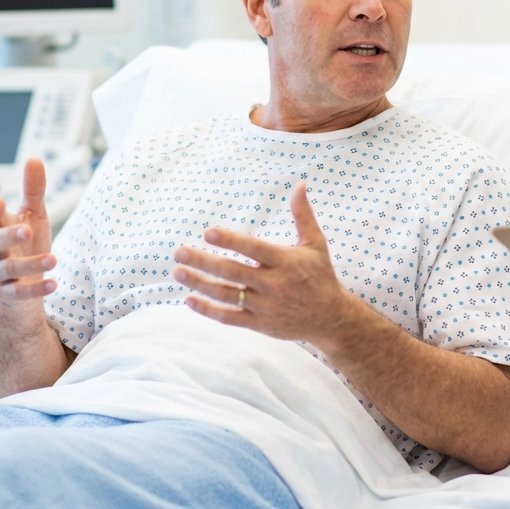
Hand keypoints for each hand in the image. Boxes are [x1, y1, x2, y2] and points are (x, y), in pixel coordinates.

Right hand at [0, 158, 56, 312]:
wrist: (23, 285)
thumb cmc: (27, 245)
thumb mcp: (34, 216)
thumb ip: (33, 190)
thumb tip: (34, 159)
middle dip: (9, 236)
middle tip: (26, 229)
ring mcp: (0, 274)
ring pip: (7, 269)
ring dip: (29, 264)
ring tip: (53, 259)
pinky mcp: (9, 294)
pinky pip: (19, 293)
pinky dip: (36, 289)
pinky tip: (54, 284)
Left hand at [171, 182, 363, 346]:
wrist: (331, 318)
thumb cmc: (321, 275)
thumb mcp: (315, 244)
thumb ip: (303, 215)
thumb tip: (300, 184)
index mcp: (286, 262)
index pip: (254, 249)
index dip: (231, 241)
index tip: (208, 233)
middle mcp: (274, 284)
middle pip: (233, 272)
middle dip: (204, 262)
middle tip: (179, 252)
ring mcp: (266, 306)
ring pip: (227, 295)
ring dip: (200, 284)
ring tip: (178, 272)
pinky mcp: (260, 324)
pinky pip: (229, 318)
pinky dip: (208, 310)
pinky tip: (189, 300)